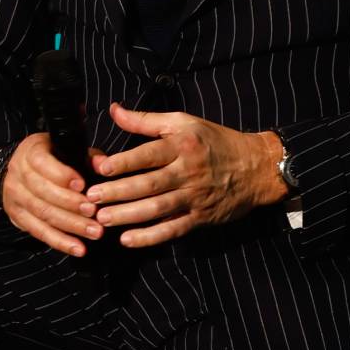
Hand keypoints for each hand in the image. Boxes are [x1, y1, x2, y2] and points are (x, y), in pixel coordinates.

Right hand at [1, 132, 103, 255]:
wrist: (23, 171)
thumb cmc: (53, 160)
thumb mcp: (69, 151)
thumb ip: (88, 158)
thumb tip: (104, 165)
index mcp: (30, 152)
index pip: (41, 162)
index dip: (61, 175)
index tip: (82, 185)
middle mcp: (17, 172)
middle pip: (41, 191)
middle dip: (70, 204)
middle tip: (93, 212)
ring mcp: (14, 195)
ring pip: (42, 212)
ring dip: (70, 225)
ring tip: (94, 232)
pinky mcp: (17, 215)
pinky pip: (38, 231)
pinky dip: (59, 241)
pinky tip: (78, 248)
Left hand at [85, 103, 286, 247]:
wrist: (258, 168)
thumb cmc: (215, 141)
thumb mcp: (183, 122)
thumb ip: (145, 119)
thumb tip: (113, 109)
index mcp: (181, 146)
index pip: (148, 155)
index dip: (123, 162)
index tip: (99, 167)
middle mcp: (187, 173)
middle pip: (149, 184)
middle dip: (118, 192)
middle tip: (90, 198)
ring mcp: (194, 198)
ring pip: (158, 209)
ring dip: (128, 215)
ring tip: (102, 219)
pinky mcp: (201, 218)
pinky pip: (173, 229)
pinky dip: (151, 236)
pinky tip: (128, 240)